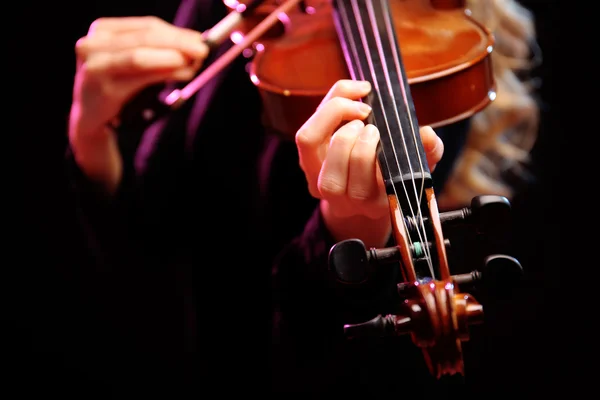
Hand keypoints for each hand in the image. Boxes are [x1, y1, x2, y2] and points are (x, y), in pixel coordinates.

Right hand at [68, 16, 208, 191]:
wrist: (93, 118)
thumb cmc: (119, 87)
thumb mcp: (134, 64)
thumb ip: (159, 51)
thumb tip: (196, 45)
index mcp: (103, 30)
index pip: (147, 26)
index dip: (177, 32)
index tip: (200, 39)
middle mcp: (94, 44)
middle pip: (145, 37)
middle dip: (178, 43)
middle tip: (202, 50)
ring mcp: (96, 66)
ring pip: (141, 55)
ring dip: (173, 58)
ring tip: (194, 63)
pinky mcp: (105, 89)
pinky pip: (140, 77)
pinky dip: (165, 73)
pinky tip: (183, 73)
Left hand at [296, 80, 443, 247]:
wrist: (365, 192)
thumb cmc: (393, 175)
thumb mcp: (415, 168)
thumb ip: (428, 153)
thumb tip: (427, 134)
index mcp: (370, 204)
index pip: (360, 191)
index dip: (365, 157)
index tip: (379, 132)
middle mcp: (340, 199)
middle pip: (332, 177)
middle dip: (350, 138)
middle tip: (370, 118)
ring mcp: (317, 180)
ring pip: (309, 142)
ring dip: (334, 115)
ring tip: (360, 108)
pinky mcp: (307, 161)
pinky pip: (306, 133)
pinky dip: (327, 107)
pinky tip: (351, 97)